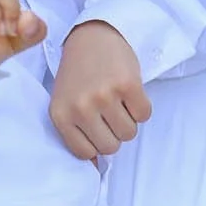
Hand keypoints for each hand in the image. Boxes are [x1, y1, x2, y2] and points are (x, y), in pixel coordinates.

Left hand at [49, 21, 150, 159]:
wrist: (93, 37)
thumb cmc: (79, 74)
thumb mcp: (66, 103)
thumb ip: (76, 133)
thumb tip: (96, 168)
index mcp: (61, 115)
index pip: (86, 153)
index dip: (97, 142)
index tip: (96, 126)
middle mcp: (80, 108)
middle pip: (111, 147)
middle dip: (115, 133)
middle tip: (110, 112)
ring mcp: (104, 96)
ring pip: (130, 133)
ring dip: (129, 120)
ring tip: (118, 100)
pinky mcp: (127, 85)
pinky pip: (144, 115)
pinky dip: (141, 106)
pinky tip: (128, 92)